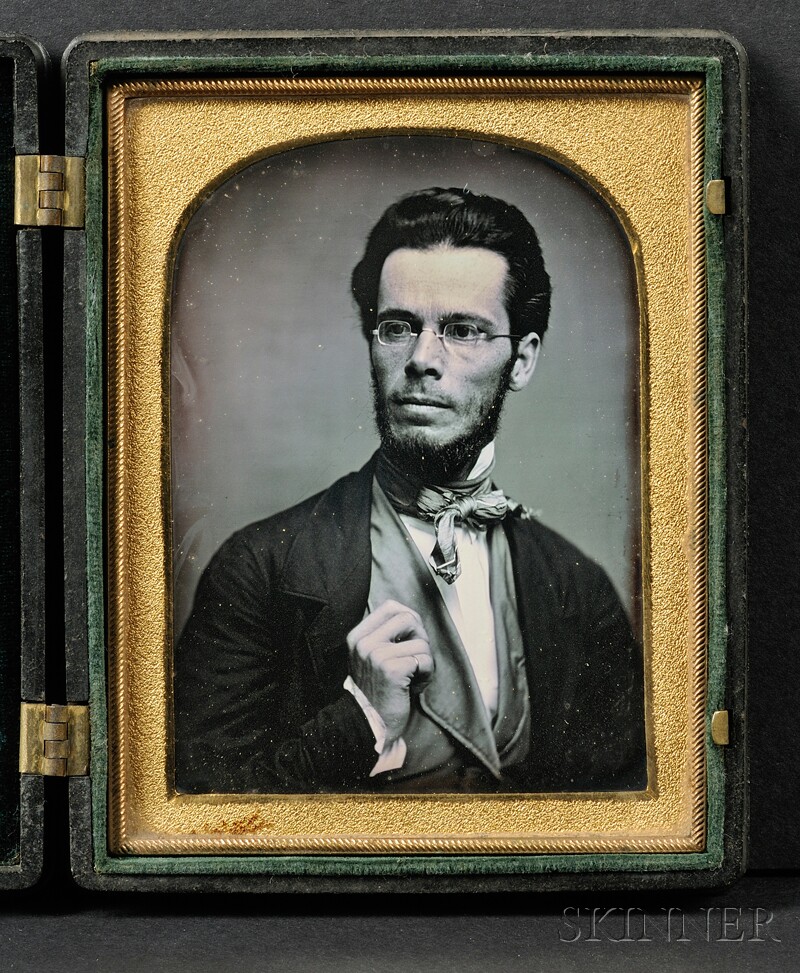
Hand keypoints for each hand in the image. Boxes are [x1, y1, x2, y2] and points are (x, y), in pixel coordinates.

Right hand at [346, 600, 433, 744]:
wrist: (367, 725)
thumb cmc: (376, 692)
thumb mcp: (370, 658)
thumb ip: (384, 636)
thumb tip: (411, 616)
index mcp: (358, 636)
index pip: (390, 607)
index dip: (409, 618)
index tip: (412, 637)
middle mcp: (364, 643)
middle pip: (408, 618)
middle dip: (421, 637)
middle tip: (417, 658)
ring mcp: (376, 655)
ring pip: (421, 642)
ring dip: (425, 661)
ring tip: (414, 678)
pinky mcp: (392, 669)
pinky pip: (424, 660)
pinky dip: (426, 674)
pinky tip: (415, 686)